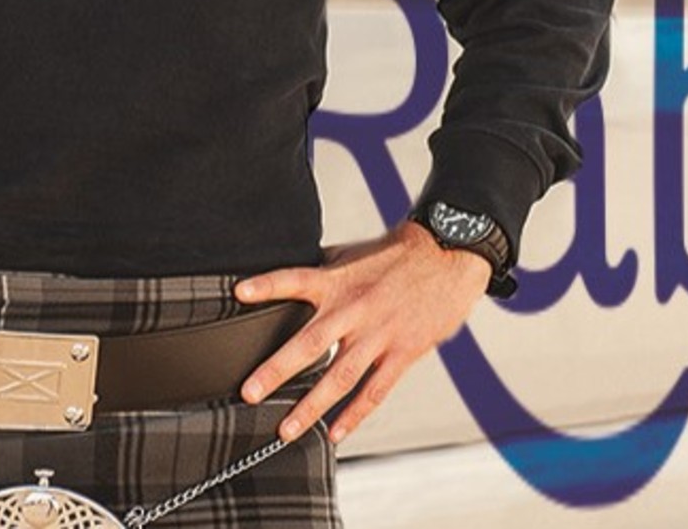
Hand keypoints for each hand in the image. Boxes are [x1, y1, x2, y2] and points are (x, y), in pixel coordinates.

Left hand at [234, 223, 491, 444]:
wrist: (449, 256)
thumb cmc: (400, 256)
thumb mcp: (356, 254)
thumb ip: (325, 271)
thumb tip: (293, 277)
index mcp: (340, 281)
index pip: (296, 280)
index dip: (267, 286)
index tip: (239, 294)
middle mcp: (355, 309)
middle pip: (310, 342)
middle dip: (277, 370)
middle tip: (250, 392)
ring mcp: (379, 334)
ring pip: (340, 376)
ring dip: (311, 406)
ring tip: (286, 429)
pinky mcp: (403, 352)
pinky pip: (375, 391)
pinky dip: (354, 415)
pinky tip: (335, 433)